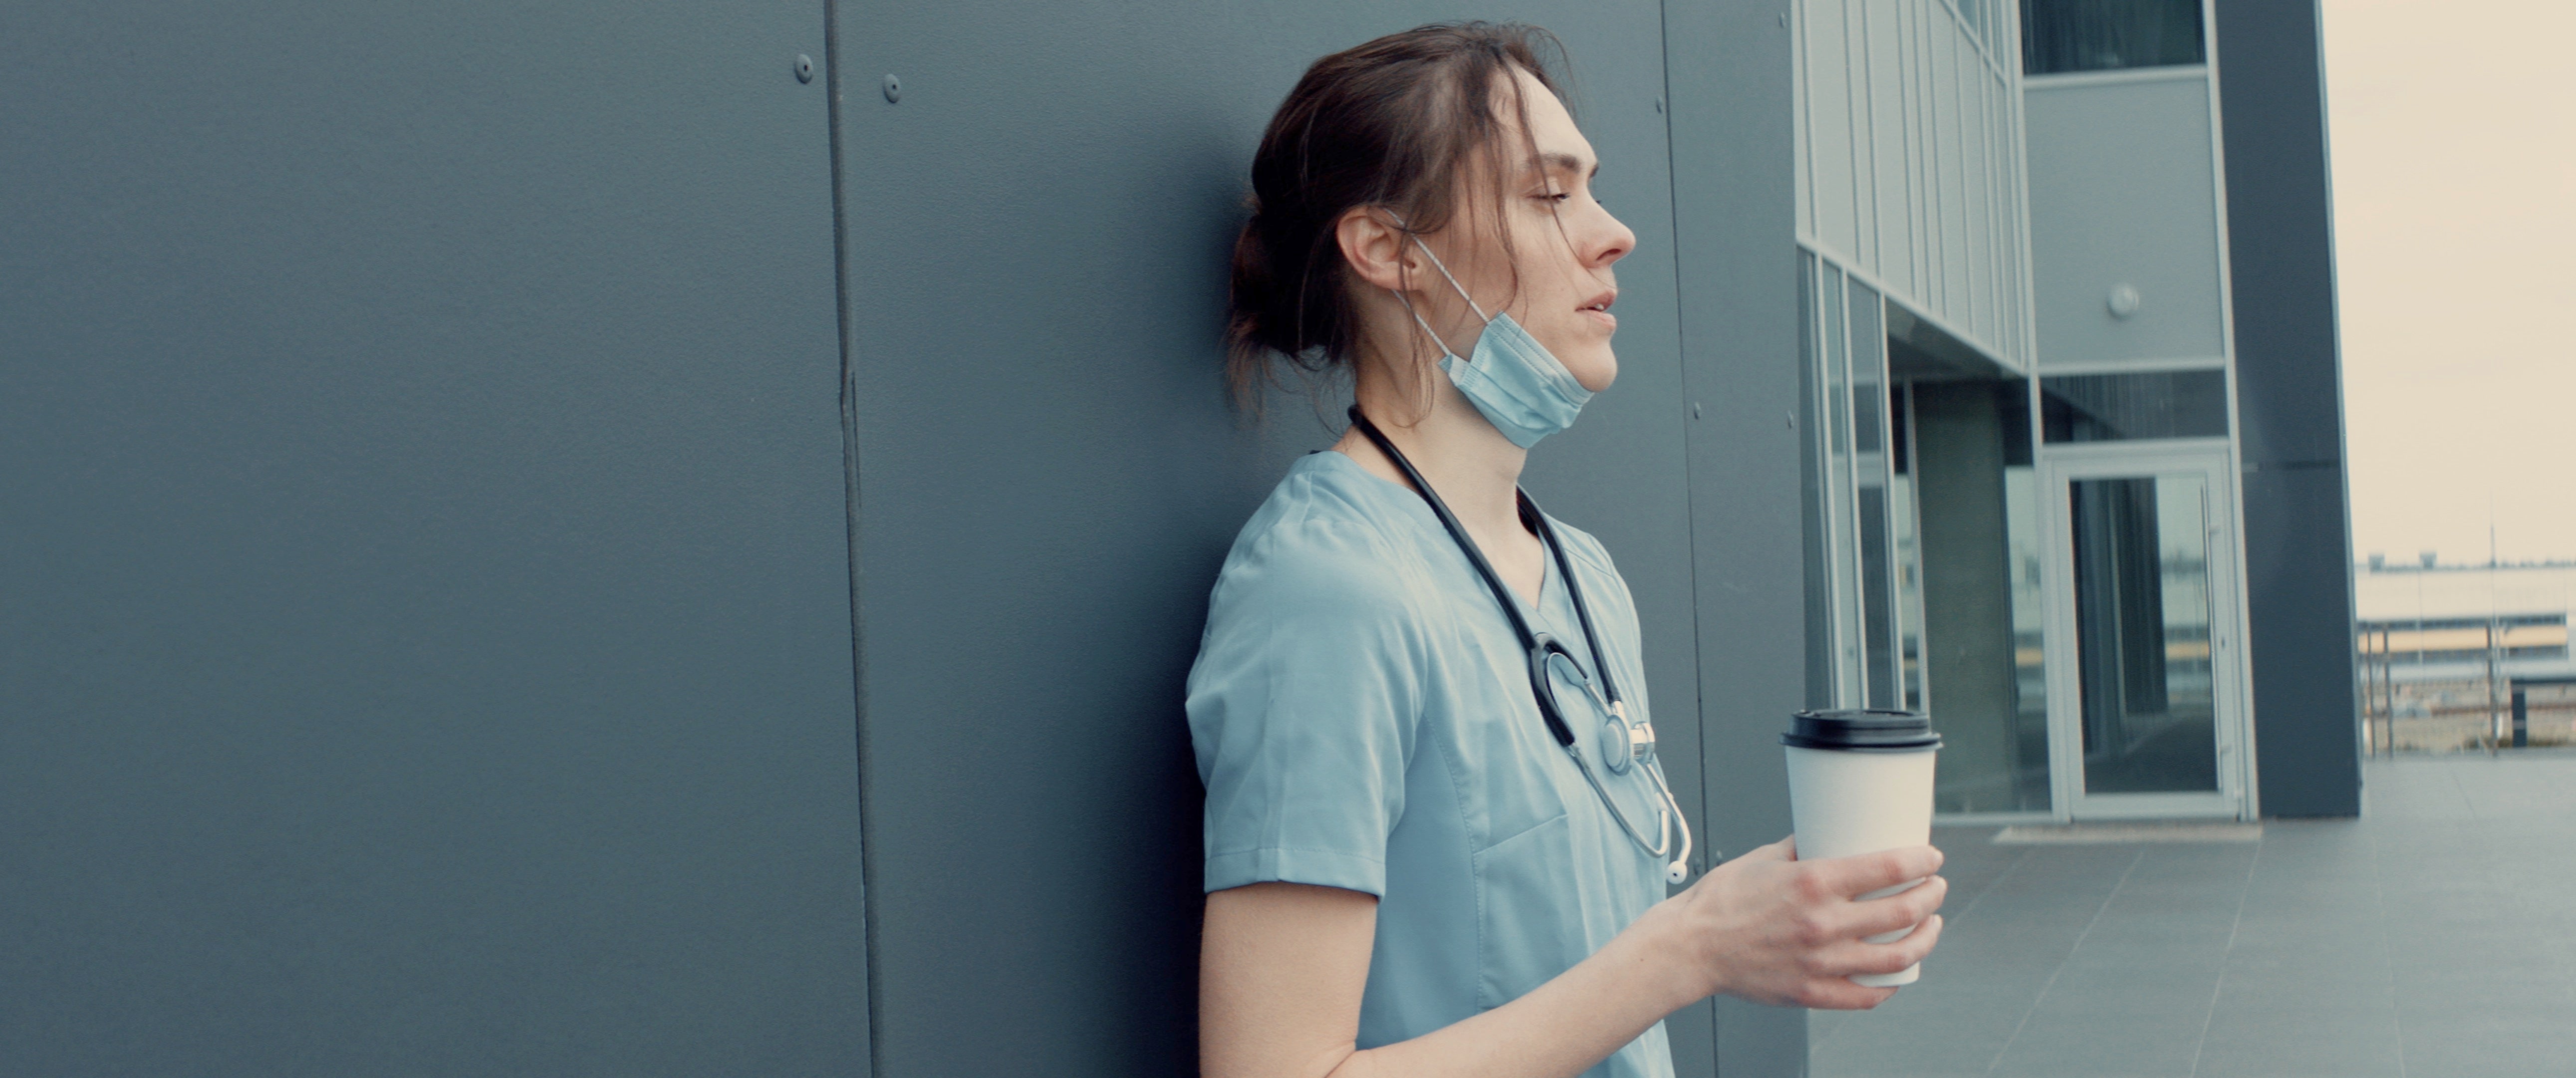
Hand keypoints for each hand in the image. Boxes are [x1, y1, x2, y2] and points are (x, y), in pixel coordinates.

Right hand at [1643, 837, 1946, 1009]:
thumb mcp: (1764, 858)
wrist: (1691, 946)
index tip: (1932, 857)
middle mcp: (1823, 924)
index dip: (1921, 861)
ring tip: (1930, 926)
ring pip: (1896, 957)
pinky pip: (1866, 995)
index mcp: (1813, 883)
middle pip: (1903, 912)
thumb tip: (1828, 830)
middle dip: (1932, 896)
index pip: (1888, 869)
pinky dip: (1890, 985)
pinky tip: (1897, 971)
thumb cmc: (1721, 900)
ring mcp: (1820, 963)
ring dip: (1924, 939)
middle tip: (1936, 887)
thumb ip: (1802, 846)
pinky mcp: (1811, 992)